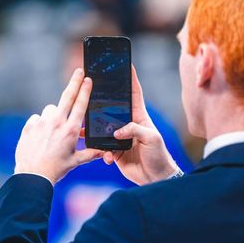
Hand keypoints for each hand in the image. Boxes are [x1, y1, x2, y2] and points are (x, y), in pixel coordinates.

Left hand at [14, 69, 103, 184]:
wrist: (32, 175)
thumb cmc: (55, 169)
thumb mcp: (75, 161)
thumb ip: (91, 154)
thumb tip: (105, 152)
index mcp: (70, 130)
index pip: (80, 105)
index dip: (85, 90)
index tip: (88, 79)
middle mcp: (57, 123)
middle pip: (67, 96)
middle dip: (75, 82)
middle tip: (79, 71)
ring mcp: (42, 123)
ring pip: (51, 110)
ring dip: (54, 115)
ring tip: (53, 131)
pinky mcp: (29, 126)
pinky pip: (37, 118)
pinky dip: (40, 123)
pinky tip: (41, 136)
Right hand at [100, 65, 179, 184]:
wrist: (155, 178)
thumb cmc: (159, 155)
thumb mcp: (151, 138)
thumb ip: (134, 130)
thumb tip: (117, 131)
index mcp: (139, 116)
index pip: (134, 93)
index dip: (130, 78)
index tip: (125, 64)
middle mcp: (127, 123)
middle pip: (112, 107)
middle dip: (102, 101)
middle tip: (90, 92)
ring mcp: (119, 136)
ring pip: (102, 127)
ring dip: (94, 129)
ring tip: (85, 129)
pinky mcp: (113, 150)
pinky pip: (101, 147)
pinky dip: (100, 151)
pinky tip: (105, 156)